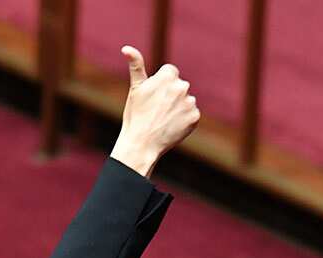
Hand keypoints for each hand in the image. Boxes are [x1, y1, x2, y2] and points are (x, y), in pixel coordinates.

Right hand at [109, 46, 199, 177]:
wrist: (142, 144)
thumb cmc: (136, 116)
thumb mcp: (135, 89)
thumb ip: (136, 65)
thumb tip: (126, 48)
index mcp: (168, 76)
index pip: (170, 72)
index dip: (160, 84)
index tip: (153, 97)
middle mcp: (182, 86)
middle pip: (178, 86)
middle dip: (170, 95)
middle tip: (156, 110)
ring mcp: (190, 102)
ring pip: (185, 100)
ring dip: (177, 107)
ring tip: (163, 119)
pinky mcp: (195, 117)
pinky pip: (191, 114)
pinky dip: (184, 120)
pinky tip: (171, 126)